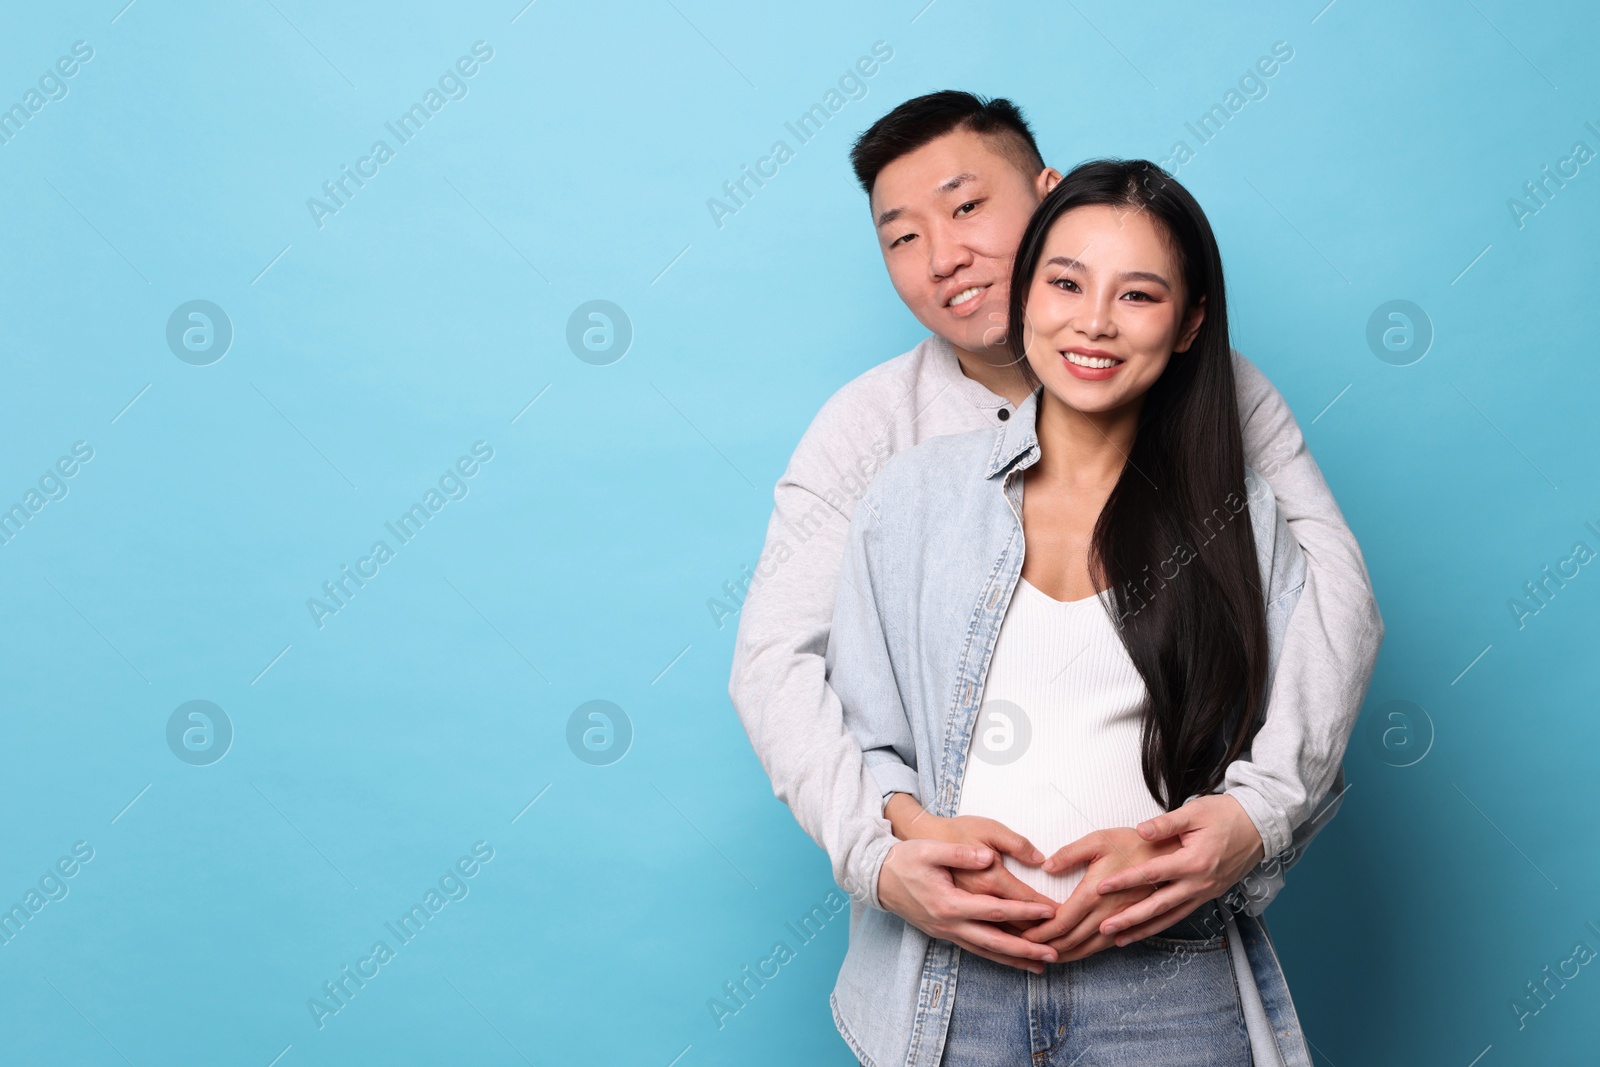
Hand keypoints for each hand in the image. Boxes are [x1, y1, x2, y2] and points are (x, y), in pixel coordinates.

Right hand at [877, 799, 1059, 973]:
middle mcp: (950, 923)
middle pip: (996, 941)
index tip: (1050, 912)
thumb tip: (989, 857)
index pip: (996, 910)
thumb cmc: (905, 859)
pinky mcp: (945, 933)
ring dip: (1015, 959)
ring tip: (1042, 965)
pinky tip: (1012, 960)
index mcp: (950, 902)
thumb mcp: (930, 849)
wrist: (878, 877)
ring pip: (987, 951)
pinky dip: (997, 957)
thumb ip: (960, 854)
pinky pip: (976, 949)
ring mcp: (947, 932)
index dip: (1025, 911)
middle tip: (1055, 953)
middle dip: (1027, 949)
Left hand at [1015, 827, 1177, 960]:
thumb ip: (1069, 854)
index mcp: (1094, 894)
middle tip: (1025, 948)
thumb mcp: (1098, 839)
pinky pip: (1106, 946)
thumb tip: (1046, 867)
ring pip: (1088, 948)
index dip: (1038, 933)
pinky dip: (1086, 952)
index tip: (1021, 936)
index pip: (1059, 923)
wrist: (1172, 854)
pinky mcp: (1132, 923)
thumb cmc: (1134, 843)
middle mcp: (1107, 914)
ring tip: (1045, 956)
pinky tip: (1076, 952)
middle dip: (1045, 947)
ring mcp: (1121, 922)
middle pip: (1070, 941)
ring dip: (1065, 954)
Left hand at [1091, 794, 1266, 945]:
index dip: (1125, 881)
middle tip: (1104, 928)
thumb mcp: (1194, 812)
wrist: (1258, 826)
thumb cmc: (1224, 815)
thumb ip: (1166, 824)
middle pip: (1158, 906)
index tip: (1101, 887)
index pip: (1152, 874)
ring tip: (1118, 940)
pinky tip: (1145, 931)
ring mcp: (1205, 893)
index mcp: (1194, 862)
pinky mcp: (1208, 895)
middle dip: (1130, 919)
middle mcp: (1199, 883)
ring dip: (1143, 930)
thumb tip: (1140, 831)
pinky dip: (1162, 925)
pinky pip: (1181, 914)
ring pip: (1169, 917)